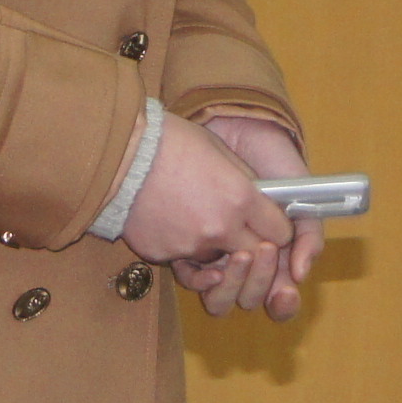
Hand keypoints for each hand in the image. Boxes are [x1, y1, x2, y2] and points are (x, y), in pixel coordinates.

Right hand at [119, 112, 293, 315]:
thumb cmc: (170, 142)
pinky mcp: (164, 256)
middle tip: (239, 228)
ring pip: (219, 260)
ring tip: (197, 217)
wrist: (119, 153)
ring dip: (216, 246)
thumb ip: (245, 181)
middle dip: (253, 244)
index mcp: (241, 198)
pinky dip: (183, 245)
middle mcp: (221, 229)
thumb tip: (260, 199)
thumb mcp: (220, 151)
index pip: (281, 233)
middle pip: (255, 255)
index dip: (277, 229)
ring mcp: (191, 246)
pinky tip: (171, 219)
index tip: (270, 223)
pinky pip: (184, 258)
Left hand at [201, 113, 320, 320]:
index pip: (278, 297)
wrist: (239, 131)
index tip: (284, 293)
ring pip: (221, 298)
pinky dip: (201, 278)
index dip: (283, 303)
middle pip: (249, 299)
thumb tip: (300, 273)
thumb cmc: (273, 164)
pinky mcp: (189, 247)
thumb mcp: (300, 196)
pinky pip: (192, 280)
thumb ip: (308, 235)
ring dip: (233, 284)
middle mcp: (246, 262)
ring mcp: (217, 256)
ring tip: (239, 254)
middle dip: (259, 287)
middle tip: (264, 255)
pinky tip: (210, 262)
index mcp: (275, 256)